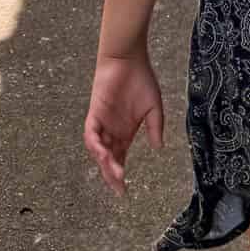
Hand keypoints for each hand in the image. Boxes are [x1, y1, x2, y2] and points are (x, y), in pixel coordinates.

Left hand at [84, 51, 163, 194]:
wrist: (128, 59)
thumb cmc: (141, 80)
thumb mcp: (154, 107)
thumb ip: (155, 127)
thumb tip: (159, 148)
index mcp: (125, 132)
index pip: (119, 158)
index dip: (119, 175)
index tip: (124, 192)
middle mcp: (112, 131)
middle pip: (108, 158)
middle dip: (111, 175)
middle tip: (119, 189)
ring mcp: (102, 123)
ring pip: (98, 149)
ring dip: (104, 162)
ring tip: (115, 173)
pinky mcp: (95, 113)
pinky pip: (90, 134)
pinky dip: (94, 145)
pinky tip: (102, 154)